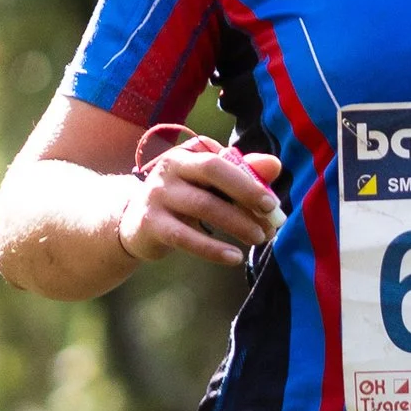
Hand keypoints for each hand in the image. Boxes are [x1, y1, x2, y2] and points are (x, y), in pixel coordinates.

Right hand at [119, 135, 285, 268]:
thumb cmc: (183, 200)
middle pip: (211, 171)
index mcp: (187, 153)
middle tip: (270, 217)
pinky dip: (213, 249)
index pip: (222, 159)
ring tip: (258, 238)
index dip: (249, 179)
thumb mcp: (209, 186)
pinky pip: (185, 236)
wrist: (135, 224)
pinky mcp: (151, 223)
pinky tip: (234, 257)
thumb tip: (275, 165)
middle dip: (245, 192)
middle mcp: (169, 167)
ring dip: (236, 223)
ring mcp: (157, 194)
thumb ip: (242, 173)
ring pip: (203, 205)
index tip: (272, 203)